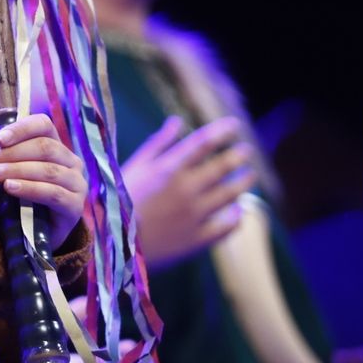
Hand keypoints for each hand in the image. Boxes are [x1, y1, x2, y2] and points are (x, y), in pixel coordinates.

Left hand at [0, 114, 85, 244]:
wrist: (24, 231)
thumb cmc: (10, 191)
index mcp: (53, 144)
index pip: (43, 125)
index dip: (22, 129)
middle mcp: (69, 160)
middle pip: (44, 147)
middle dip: (11, 153)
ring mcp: (76, 183)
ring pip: (48, 169)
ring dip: (16, 170)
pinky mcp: (75, 206)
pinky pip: (54, 193)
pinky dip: (29, 188)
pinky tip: (10, 188)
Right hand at [121, 115, 253, 267]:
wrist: (113, 242)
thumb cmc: (119, 198)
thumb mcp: (134, 166)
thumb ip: (158, 143)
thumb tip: (177, 121)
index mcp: (169, 168)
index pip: (203, 143)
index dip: (222, 131)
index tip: (234, 125)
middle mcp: (187, 189)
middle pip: (222, 167)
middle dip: (238, 155)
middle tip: (247, 150)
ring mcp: (195, 215)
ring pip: (231, 195)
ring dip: (243, 182)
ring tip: (249, 176)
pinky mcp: (198, 238)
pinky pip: (227, 226)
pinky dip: (237, 216)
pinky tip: (240, 210)